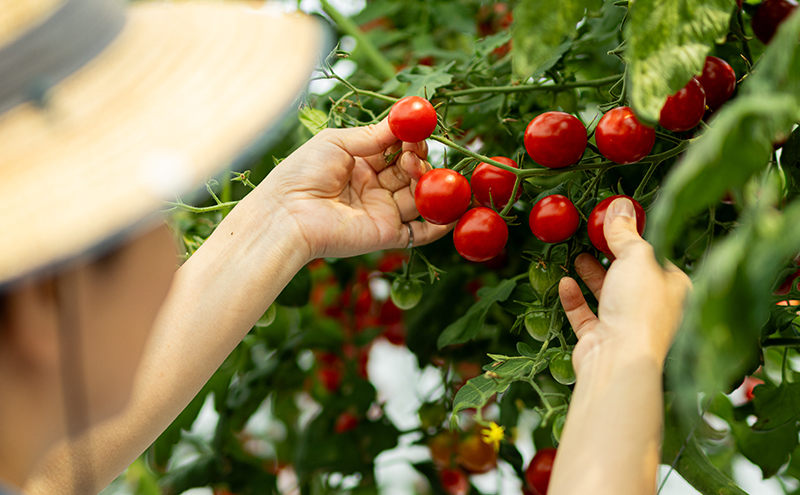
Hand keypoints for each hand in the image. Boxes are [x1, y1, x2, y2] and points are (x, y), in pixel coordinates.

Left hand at [257, 118, 452, 260]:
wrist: (287, 214)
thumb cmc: (302, 173)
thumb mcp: (336, 142)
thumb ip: (373, 135)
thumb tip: (405, 120)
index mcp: (360, 164)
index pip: (396, 150)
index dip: (409, 140)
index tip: (418, 129)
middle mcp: (373, 188)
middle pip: (410, 173)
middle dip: (418, 160)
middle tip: (414, 151)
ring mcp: (381, 212)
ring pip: (418, 197)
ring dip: (425, 182)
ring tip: (414, 168)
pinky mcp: (386, 235)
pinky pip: (419, 232)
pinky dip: (439, 224)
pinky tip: (452, 209)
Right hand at [558, 198, 691, 373]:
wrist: (619, 359)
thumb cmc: (639, 307)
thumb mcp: (636, 257)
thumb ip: (625, 232)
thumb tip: (620, 205)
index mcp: (675, 289)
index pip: (658, 258)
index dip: (638, 239)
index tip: (617, 222)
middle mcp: (654, 308)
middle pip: (631, 276)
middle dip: (612, 256)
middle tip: (594, 236)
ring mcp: (626, 325)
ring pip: (608, 295)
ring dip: (592, 275)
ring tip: (578, 255)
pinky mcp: (601, 338)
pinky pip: (586, 315)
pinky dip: (575, 298)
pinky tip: (565, 282)